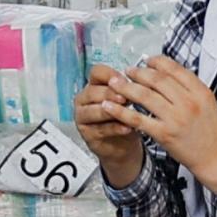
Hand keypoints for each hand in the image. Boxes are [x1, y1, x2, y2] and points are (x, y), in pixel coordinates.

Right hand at [75, 64, 146, 186]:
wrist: (123, 144)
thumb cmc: (124, 117)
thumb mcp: (126, 99)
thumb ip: (126, 89)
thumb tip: (133, 81)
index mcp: (93, 85)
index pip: (96, 72)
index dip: (111, 75)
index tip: (125, 81)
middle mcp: (83, 99)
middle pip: (93, 92)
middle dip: (111, 94)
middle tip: (126, 98)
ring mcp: (82, 117)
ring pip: (94, 111)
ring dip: (112, 111)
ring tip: (128, 112)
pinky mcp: (87, 135)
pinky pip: (100, 130)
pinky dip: (115, 128)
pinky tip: (128, 127)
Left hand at [102, 55, 216, 192]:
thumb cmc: (212, 132)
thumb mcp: (208, 102)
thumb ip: (190, 87)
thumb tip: (168, 74)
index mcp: (200, 91)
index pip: (174, 69)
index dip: (156, 62)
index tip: (146, 61)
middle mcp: (188, 102)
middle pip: (157, 79)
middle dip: (138, 72)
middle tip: (127, 71)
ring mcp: (175, 118)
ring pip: (144, 96)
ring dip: (126, 87)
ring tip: (114, 83)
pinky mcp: (164, 134)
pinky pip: (138, 119)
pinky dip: (121, 111)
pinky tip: (109, 107)